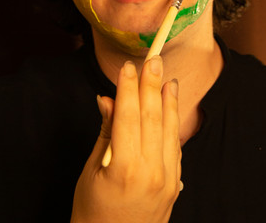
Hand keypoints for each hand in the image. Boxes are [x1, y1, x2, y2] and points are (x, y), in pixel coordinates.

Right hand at [70, 56, 181, 222]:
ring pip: (168, 129)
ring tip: (166, 78)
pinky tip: (170, 107)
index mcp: (125, 167)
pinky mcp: (174, 185)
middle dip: (151, 85)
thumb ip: (105, 133)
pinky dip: (172, 124)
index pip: (129, 115)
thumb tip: (108, 99)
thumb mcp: (90, 171)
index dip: (128, 87)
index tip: (129, 66)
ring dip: (168, 101)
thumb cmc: (92, 212)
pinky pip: (174, 147)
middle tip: (153, 59)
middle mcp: (151, 171)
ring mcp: (167, 180)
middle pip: (152, 117)